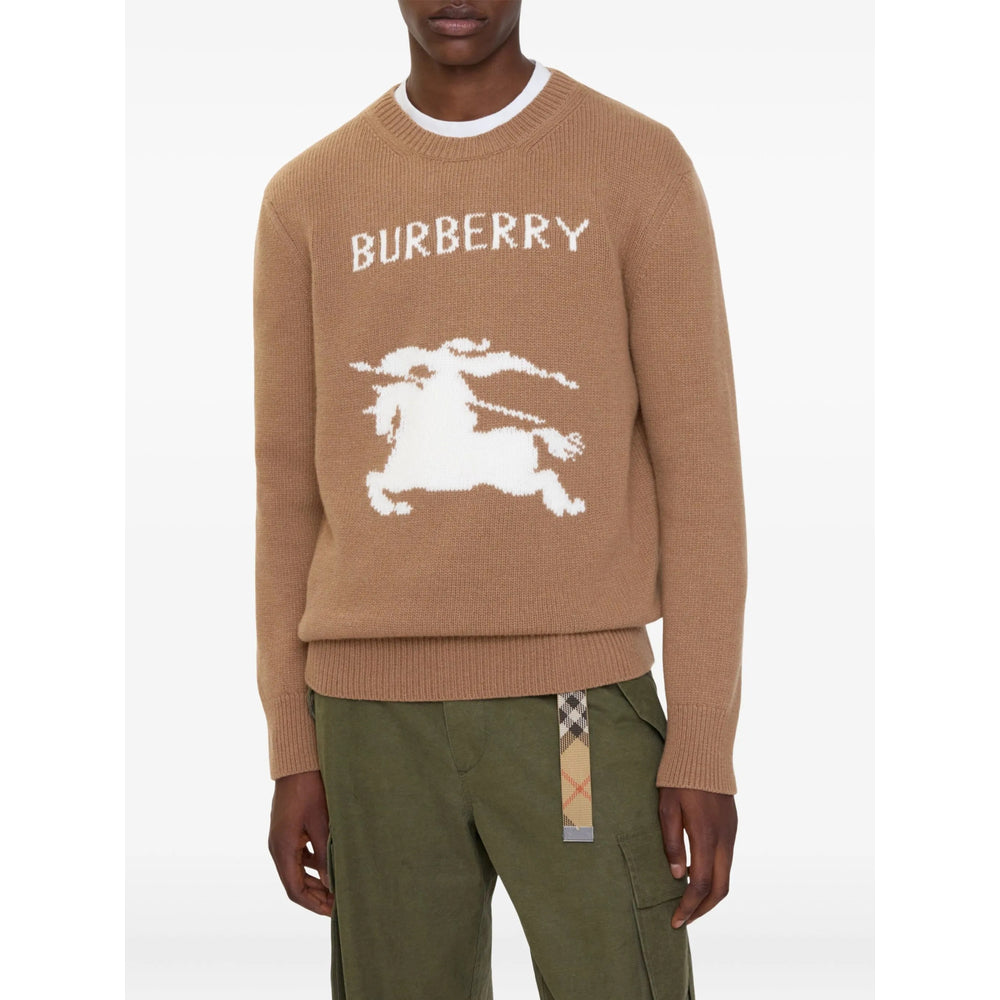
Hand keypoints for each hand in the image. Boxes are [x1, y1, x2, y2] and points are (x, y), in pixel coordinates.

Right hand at [268, 769, 333, 915]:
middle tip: (340, 903)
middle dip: (317, 895)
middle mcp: (279, 846)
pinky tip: (331, 862)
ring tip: (338, 886)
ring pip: (298, 869)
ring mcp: (282, 837)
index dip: (314, 904)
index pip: (295, 890)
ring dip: (316, 880)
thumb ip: (327, 855)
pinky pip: (300, 854)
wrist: (297, 761)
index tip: (333, 912)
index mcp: (282, 848)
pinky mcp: (289, 828)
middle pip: (295, 882)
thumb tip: (335, 883)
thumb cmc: (310, 789)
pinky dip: (314, 863)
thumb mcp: (322, 823)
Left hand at [658, 786, 736, 927]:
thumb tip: (678, 876)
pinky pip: (726, 860)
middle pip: (721, 888)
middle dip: (702, 908)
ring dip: (710, 893)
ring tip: (687, 900)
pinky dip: (714, 875)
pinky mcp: (732, 827)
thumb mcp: (667, 808)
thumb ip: (672, 843)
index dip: (689, 906)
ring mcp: (731, 833)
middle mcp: (724, 839)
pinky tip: (696, 873)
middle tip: (683, 918)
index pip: (701, 884)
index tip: (676, 920)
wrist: (704, 753)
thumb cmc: (679, 779)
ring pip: (727, 875)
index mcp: (706, 836)